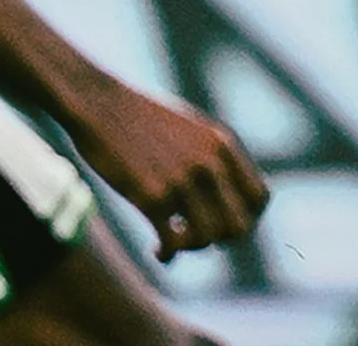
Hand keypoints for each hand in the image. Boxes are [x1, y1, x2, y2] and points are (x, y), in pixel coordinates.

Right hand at [66, 81, 270, 261]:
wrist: (98, 103)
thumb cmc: (139, 116)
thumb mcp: (190, 127)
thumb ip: (213, 156)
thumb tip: (227, 192)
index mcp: (222, 144)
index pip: (259, 199)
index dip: (247, 220)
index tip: (224, 225)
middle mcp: (209, 163)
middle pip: (239, 226)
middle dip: (219, 239)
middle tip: (195, 236)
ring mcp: (182, 180)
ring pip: (207, 239)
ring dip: (190, 247)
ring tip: (172, 240)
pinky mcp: (151, 196)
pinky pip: (173, 244)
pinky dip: (167, 254)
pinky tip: (156, 250)